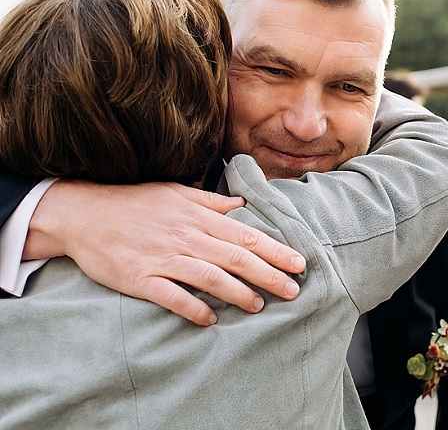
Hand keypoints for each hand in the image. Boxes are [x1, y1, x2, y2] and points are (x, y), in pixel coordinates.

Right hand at [23, 180, 305, 325]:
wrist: (84, 213)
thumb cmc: (134, 202)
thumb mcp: (176, 193)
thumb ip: (211, 202)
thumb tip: (242, 205)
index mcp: (198, 216)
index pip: (246, 236)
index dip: (275, 250)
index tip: (299, 263)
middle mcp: (186, 236)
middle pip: (236, 258)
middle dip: (269, 274)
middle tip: (293, 290)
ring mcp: (163, 258)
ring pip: (210, 277)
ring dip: (239, 293)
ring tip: (260, 305)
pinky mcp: (140, 278)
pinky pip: (171, 295)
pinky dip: (192, 307)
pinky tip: (210, 319)